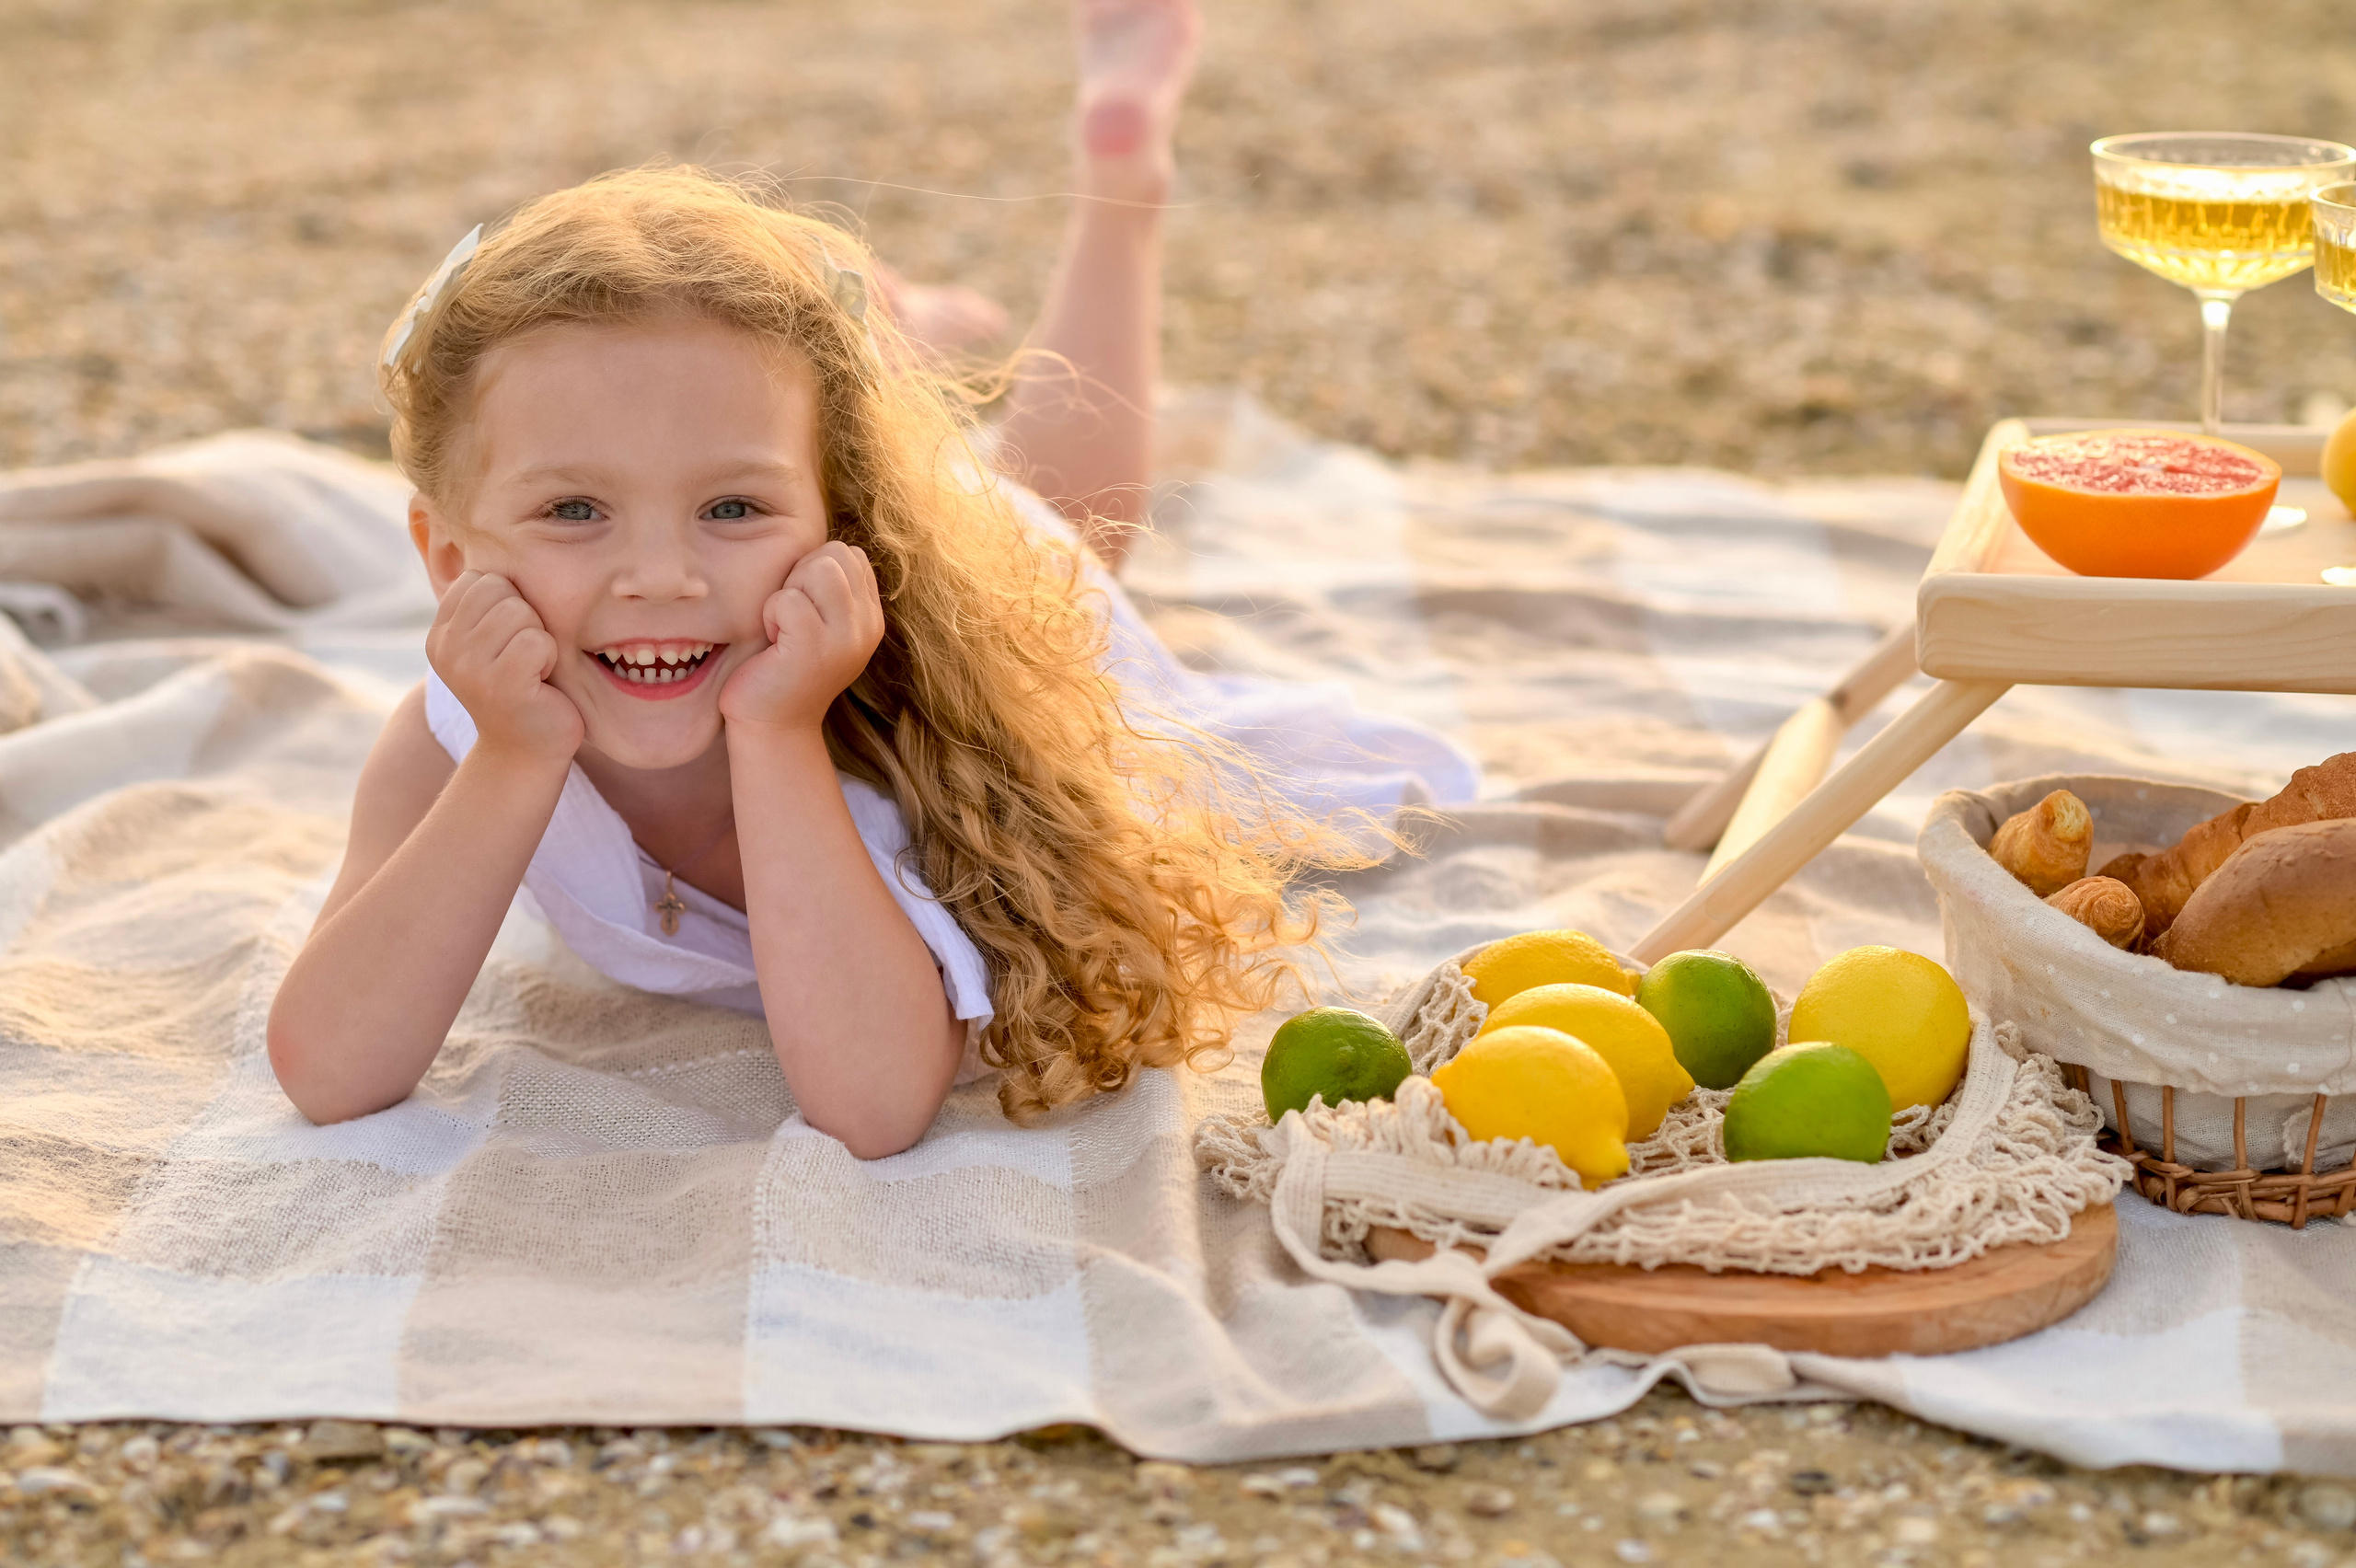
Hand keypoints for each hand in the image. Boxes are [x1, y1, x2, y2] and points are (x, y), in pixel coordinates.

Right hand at [425, 571, 582, 764]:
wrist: (527, 752)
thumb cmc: (524, 687)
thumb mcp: (496, 639)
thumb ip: (489, 601)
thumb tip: (491, 537)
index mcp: (441, 632)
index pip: (481, 578)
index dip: (510, 602)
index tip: (510, 642)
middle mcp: (445, 648)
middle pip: (500, 589)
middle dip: (527, 618)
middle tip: (525, 659)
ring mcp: (468, 667)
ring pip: (520, 612)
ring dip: (540, 639)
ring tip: (532, 670)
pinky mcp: (500, 685)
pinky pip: (537, 640)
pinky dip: (549, 658)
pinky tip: (541, 683)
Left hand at [719, 542, 883, 732]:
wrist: (773, 726)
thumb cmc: (784, 668)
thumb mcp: (820, 624)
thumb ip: (830, 590)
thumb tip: (822, 550)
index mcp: (871, 617)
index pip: (850, 554)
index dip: (815, 569)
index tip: (803, 609)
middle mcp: (867, 626)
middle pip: (835, 554)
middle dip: (801, 576)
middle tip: (790, 619)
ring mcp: (846, 638)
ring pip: (818, 568)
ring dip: (788, 593)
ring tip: (784, 628)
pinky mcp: (815, 647)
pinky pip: (788, 598)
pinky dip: (770, 614)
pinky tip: (774, 643)